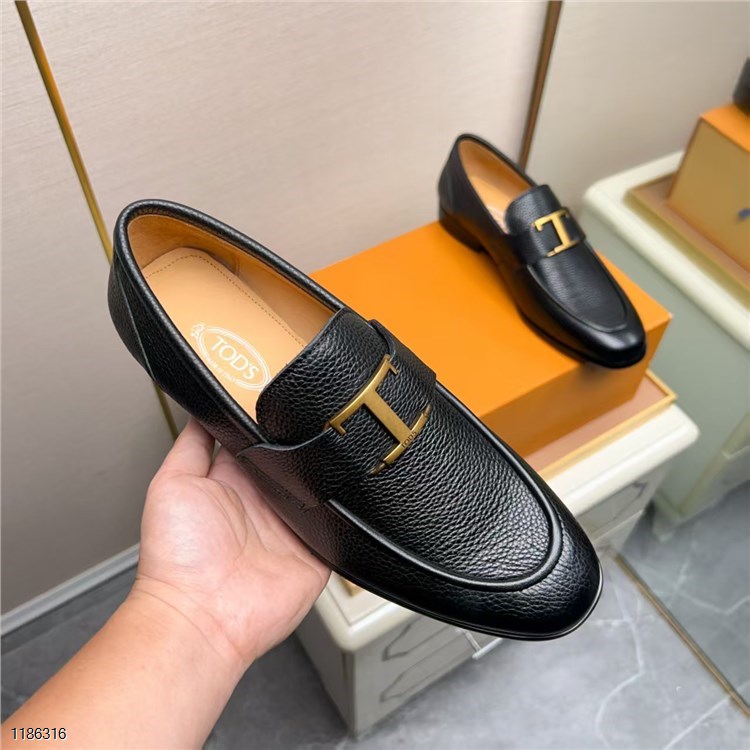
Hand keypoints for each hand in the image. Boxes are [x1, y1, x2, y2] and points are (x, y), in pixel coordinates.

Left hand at [130, 419, 329, 672]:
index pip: (258, 440)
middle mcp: (264, 500)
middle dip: (305, 438)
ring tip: (340, 444)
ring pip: (321, 486)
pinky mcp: (317, 549)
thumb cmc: (177, 558)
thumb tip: (201, 407)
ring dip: (328, 472)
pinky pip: (341, 523)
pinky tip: (351, 488)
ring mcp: (292, 524)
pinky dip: (348, 509)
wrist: (202, 616)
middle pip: (293, 459)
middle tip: (319, 411)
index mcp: (233, 482)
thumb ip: (192, 445)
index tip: (282, 390)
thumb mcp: (172, 484)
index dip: (270, 419)